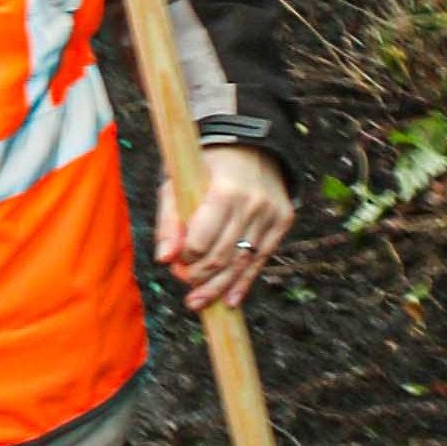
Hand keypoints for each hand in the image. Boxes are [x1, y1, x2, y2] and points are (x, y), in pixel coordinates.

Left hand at [159, 143, 291, 311]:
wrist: (247, 143)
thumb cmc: (203, 164)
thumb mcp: (178, 181)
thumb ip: (170, 220)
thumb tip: (164, 259)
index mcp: (224, 191)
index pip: (203, 239)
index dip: (187, 259)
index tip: (176, 266)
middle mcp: (253, 204)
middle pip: (224, 255)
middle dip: (202, 279)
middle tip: (188, 294)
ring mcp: (271, 214)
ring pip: (243, 262)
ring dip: (220, 287)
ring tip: (200, 303)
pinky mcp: (282, 221)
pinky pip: (261, 259)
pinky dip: (244, 282)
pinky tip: (229, 300)